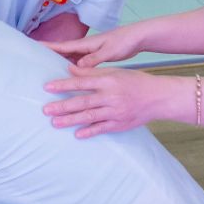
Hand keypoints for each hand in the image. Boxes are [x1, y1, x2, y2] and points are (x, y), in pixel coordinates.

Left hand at [42, 65, 186, 137]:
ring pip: (89, 117)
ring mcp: (115, 112)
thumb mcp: (114, 72)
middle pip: (82, 102)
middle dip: (62, 106)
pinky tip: (77, 134)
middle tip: (45, 110)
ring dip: (70, 120)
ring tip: (55, 123)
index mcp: (108, 80)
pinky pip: (102, 128)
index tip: (47, 87)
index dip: (63, 85)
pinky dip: (89, 132)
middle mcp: (111, 96)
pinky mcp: (120, 124)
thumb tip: (70, 69)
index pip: (81, 83)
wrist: (158, 97)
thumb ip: (92, 73)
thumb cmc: (134, 81)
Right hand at [44, 24, 144, 67]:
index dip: (49, 46)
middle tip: (35, 61)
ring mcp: (91, 52)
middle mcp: (86, 47)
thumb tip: (77, 67)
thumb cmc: (123, 42)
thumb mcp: (108, 51)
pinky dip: (74, 68)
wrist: (136, 38)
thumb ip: (93, 59)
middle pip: (64, 52)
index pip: (63, 46)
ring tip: (48, 71)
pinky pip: (80, 64)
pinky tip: (70, 75)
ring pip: (72, 59)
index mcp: (86, 44)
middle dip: (50, 55)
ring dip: (61, 63)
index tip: (34, 46)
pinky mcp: (96, 57)